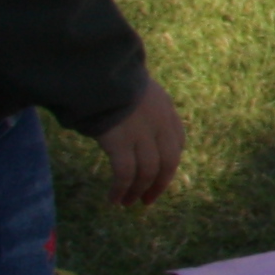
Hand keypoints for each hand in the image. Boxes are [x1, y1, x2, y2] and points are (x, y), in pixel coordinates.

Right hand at [99, 78, 184, 206]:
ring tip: (126, 203)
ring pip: (147, 172)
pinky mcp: (121, 142)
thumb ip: (141, 109)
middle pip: (168, 163)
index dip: (168, 164)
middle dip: (159, 184)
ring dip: (137, 191)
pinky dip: (121, 189)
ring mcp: (142, 134)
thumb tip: (129, 128)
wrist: (98, 71)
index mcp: (166, 110)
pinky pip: (125, 174)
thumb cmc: (109, 79)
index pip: (176, 144)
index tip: (159, 177)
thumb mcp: (136, 90)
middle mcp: (160, 124)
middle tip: (147, 201)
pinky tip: (113, 198)